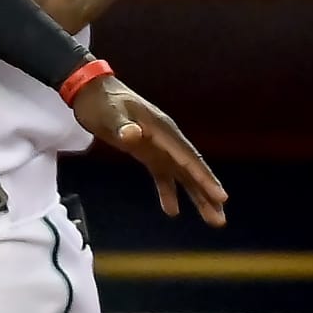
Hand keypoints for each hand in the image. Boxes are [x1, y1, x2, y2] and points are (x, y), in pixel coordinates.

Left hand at [72, 75, 228, 224]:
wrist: (92, 92)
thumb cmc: (102, 102)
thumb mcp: (110, 113)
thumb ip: (123, 125)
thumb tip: (134, 135)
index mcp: (164, 131)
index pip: (188, 159)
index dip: (204, 178)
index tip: (220, 197)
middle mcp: (167, 141)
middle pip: (192, 170)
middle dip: (207, 194)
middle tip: (220, 219)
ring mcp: (159, 147)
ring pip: (183, 175)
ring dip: (196, 197)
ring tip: (213, 220)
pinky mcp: (147, 153)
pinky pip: (163, 175)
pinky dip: (168, 192)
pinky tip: (173, 211)